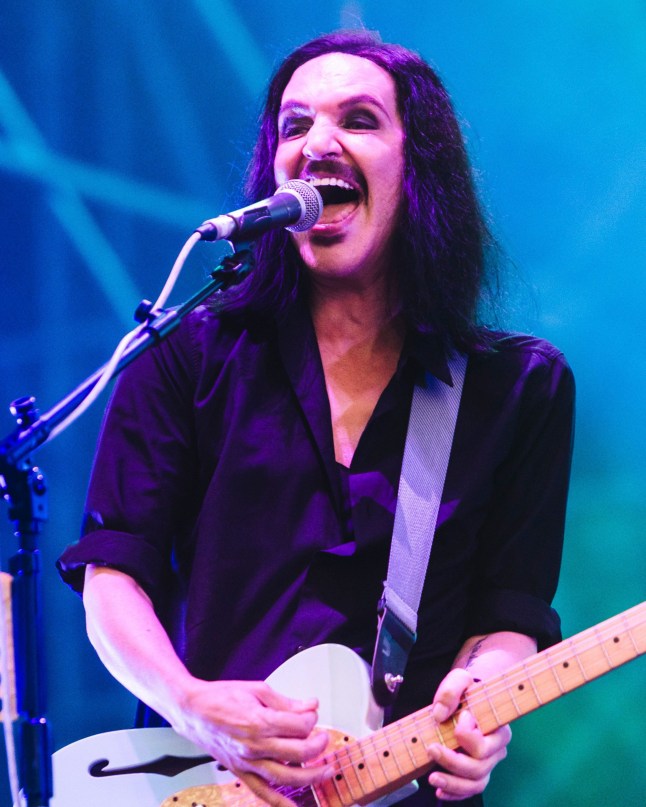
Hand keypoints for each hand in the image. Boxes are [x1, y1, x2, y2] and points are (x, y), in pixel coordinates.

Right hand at [174, 678, 333, 806]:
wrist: (193, 710)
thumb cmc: (222, 697)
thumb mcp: (257, 689)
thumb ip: (286, 702)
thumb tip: (310, 705)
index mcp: (260, 721)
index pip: (300, 725)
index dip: (312, 718)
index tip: (311, 712)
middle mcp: (255, 746)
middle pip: (299, 752)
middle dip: (318, 745)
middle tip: (324, 738)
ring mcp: (247, 762)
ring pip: (286, 777)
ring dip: (311, 776)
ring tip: (325, 771)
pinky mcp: (241, 772)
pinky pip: (263, 793)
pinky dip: (281, 803)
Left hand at [427, 669, 510, 801]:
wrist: (469, 698)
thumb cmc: (467, 690)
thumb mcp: (460, 679)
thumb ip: (450, 690)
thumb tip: (439, 714)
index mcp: (498, 728)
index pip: (485, 743)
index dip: (467, 736)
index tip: (458, 719)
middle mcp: (496, 749)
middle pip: (479, 766)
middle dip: (453, 761)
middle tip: (431, 748)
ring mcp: (487, 763)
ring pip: (476, 783)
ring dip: (453, 783)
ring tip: (433, 777)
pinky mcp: (476, 772)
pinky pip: (470, 790)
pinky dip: (455, 793)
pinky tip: (440, 790)